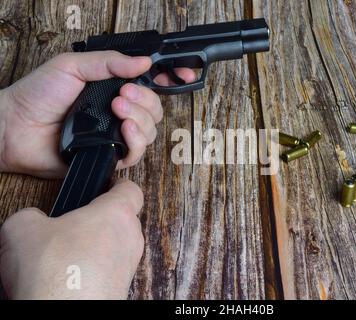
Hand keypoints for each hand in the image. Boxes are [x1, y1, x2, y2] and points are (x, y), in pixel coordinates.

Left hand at [0, 51, 194, 177]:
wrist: (15, 127)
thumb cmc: (38, 94)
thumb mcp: (73, 66)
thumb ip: (109, 63)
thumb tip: (143, 62)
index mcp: (113, 88)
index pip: (150, 85)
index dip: (171, 80)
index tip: (183, 75)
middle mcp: (119, 113)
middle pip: (156, 110)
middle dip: (147, 101)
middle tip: (124, 94)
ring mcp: (116, 135)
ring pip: (150, 131)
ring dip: (140, 118)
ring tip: (117, 108)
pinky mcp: (109, 156)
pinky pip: (137, 152)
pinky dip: (136, 140)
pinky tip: (124, 129)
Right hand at [0, 179, 143, 298]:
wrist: (63, 313)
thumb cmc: (52, 272)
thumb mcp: (22, 228)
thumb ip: (32, 215)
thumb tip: (34, 220)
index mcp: (116, 214)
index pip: (131, 190)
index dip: (117, 186)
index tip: (105, 187)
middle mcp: (130, 238)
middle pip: (123, 219)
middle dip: (100, 219)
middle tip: (74, 224)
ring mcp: (129, 266)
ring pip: (117, 245)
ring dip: (96, 246)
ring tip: (66, 254)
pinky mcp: (121, 288)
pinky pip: (110, 269)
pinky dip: (93, 269)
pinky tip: (69, 275)